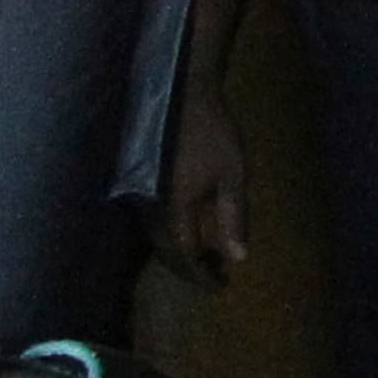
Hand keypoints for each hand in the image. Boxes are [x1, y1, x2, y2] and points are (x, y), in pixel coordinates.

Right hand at [152, 83, 247, 288]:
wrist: (182, 93)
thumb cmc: (213, 133)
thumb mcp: (233, 175)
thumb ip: (234, 217)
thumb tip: (238, 258)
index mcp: (175, 203)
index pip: (185, 253)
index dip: (202, 274)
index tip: (222, 284)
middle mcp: (151, 202)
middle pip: (166, 249)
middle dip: (190, 267)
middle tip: (215, 274)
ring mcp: (142, 190)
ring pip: (155, 236)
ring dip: (178, 251)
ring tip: (206, 256)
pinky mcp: (139, 179)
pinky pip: (151, 219)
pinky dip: (169, 233)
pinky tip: (188, 229)